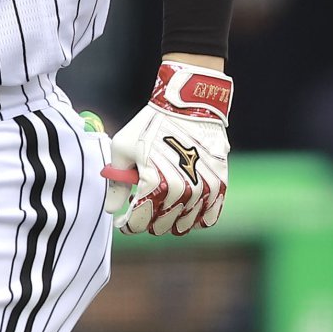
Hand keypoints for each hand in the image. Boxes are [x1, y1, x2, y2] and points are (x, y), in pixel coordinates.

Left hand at [104, 61, 231, 234]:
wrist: (189, 104)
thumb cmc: (151, 124)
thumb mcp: (123, 147)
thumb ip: (117, 182)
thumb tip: (112, 210)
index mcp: (155, 183)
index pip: (138, 222)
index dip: (127, 224)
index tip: (123, 220)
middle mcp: (182, 192)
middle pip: (159, 227)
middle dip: (146, 220)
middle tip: (141, 206)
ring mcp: (204, 191)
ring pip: (183, 226)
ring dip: (170, 220)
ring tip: (161, 203)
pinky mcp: (220, 186)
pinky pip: (208, 218)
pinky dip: (195, 218)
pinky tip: (183, 207)